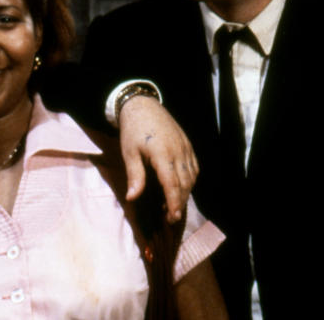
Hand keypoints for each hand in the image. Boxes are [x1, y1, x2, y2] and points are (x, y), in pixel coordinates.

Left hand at [118, 95, 198, 222]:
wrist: (143, 106)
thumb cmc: (133, 130)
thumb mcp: (129, 153)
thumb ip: (134, 176)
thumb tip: (132, 198)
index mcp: (163, 154)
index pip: (172, 184)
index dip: (173, 202)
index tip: (173, 217)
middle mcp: (178, 151)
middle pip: (184, 183)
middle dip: (179, 202)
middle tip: (171, 217)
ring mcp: (185, 147)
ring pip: (192, 176)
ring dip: (185, 192)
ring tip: (175, 205)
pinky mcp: (187, 144)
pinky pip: (194, 166)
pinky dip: (191, 179)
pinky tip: (183, 187)